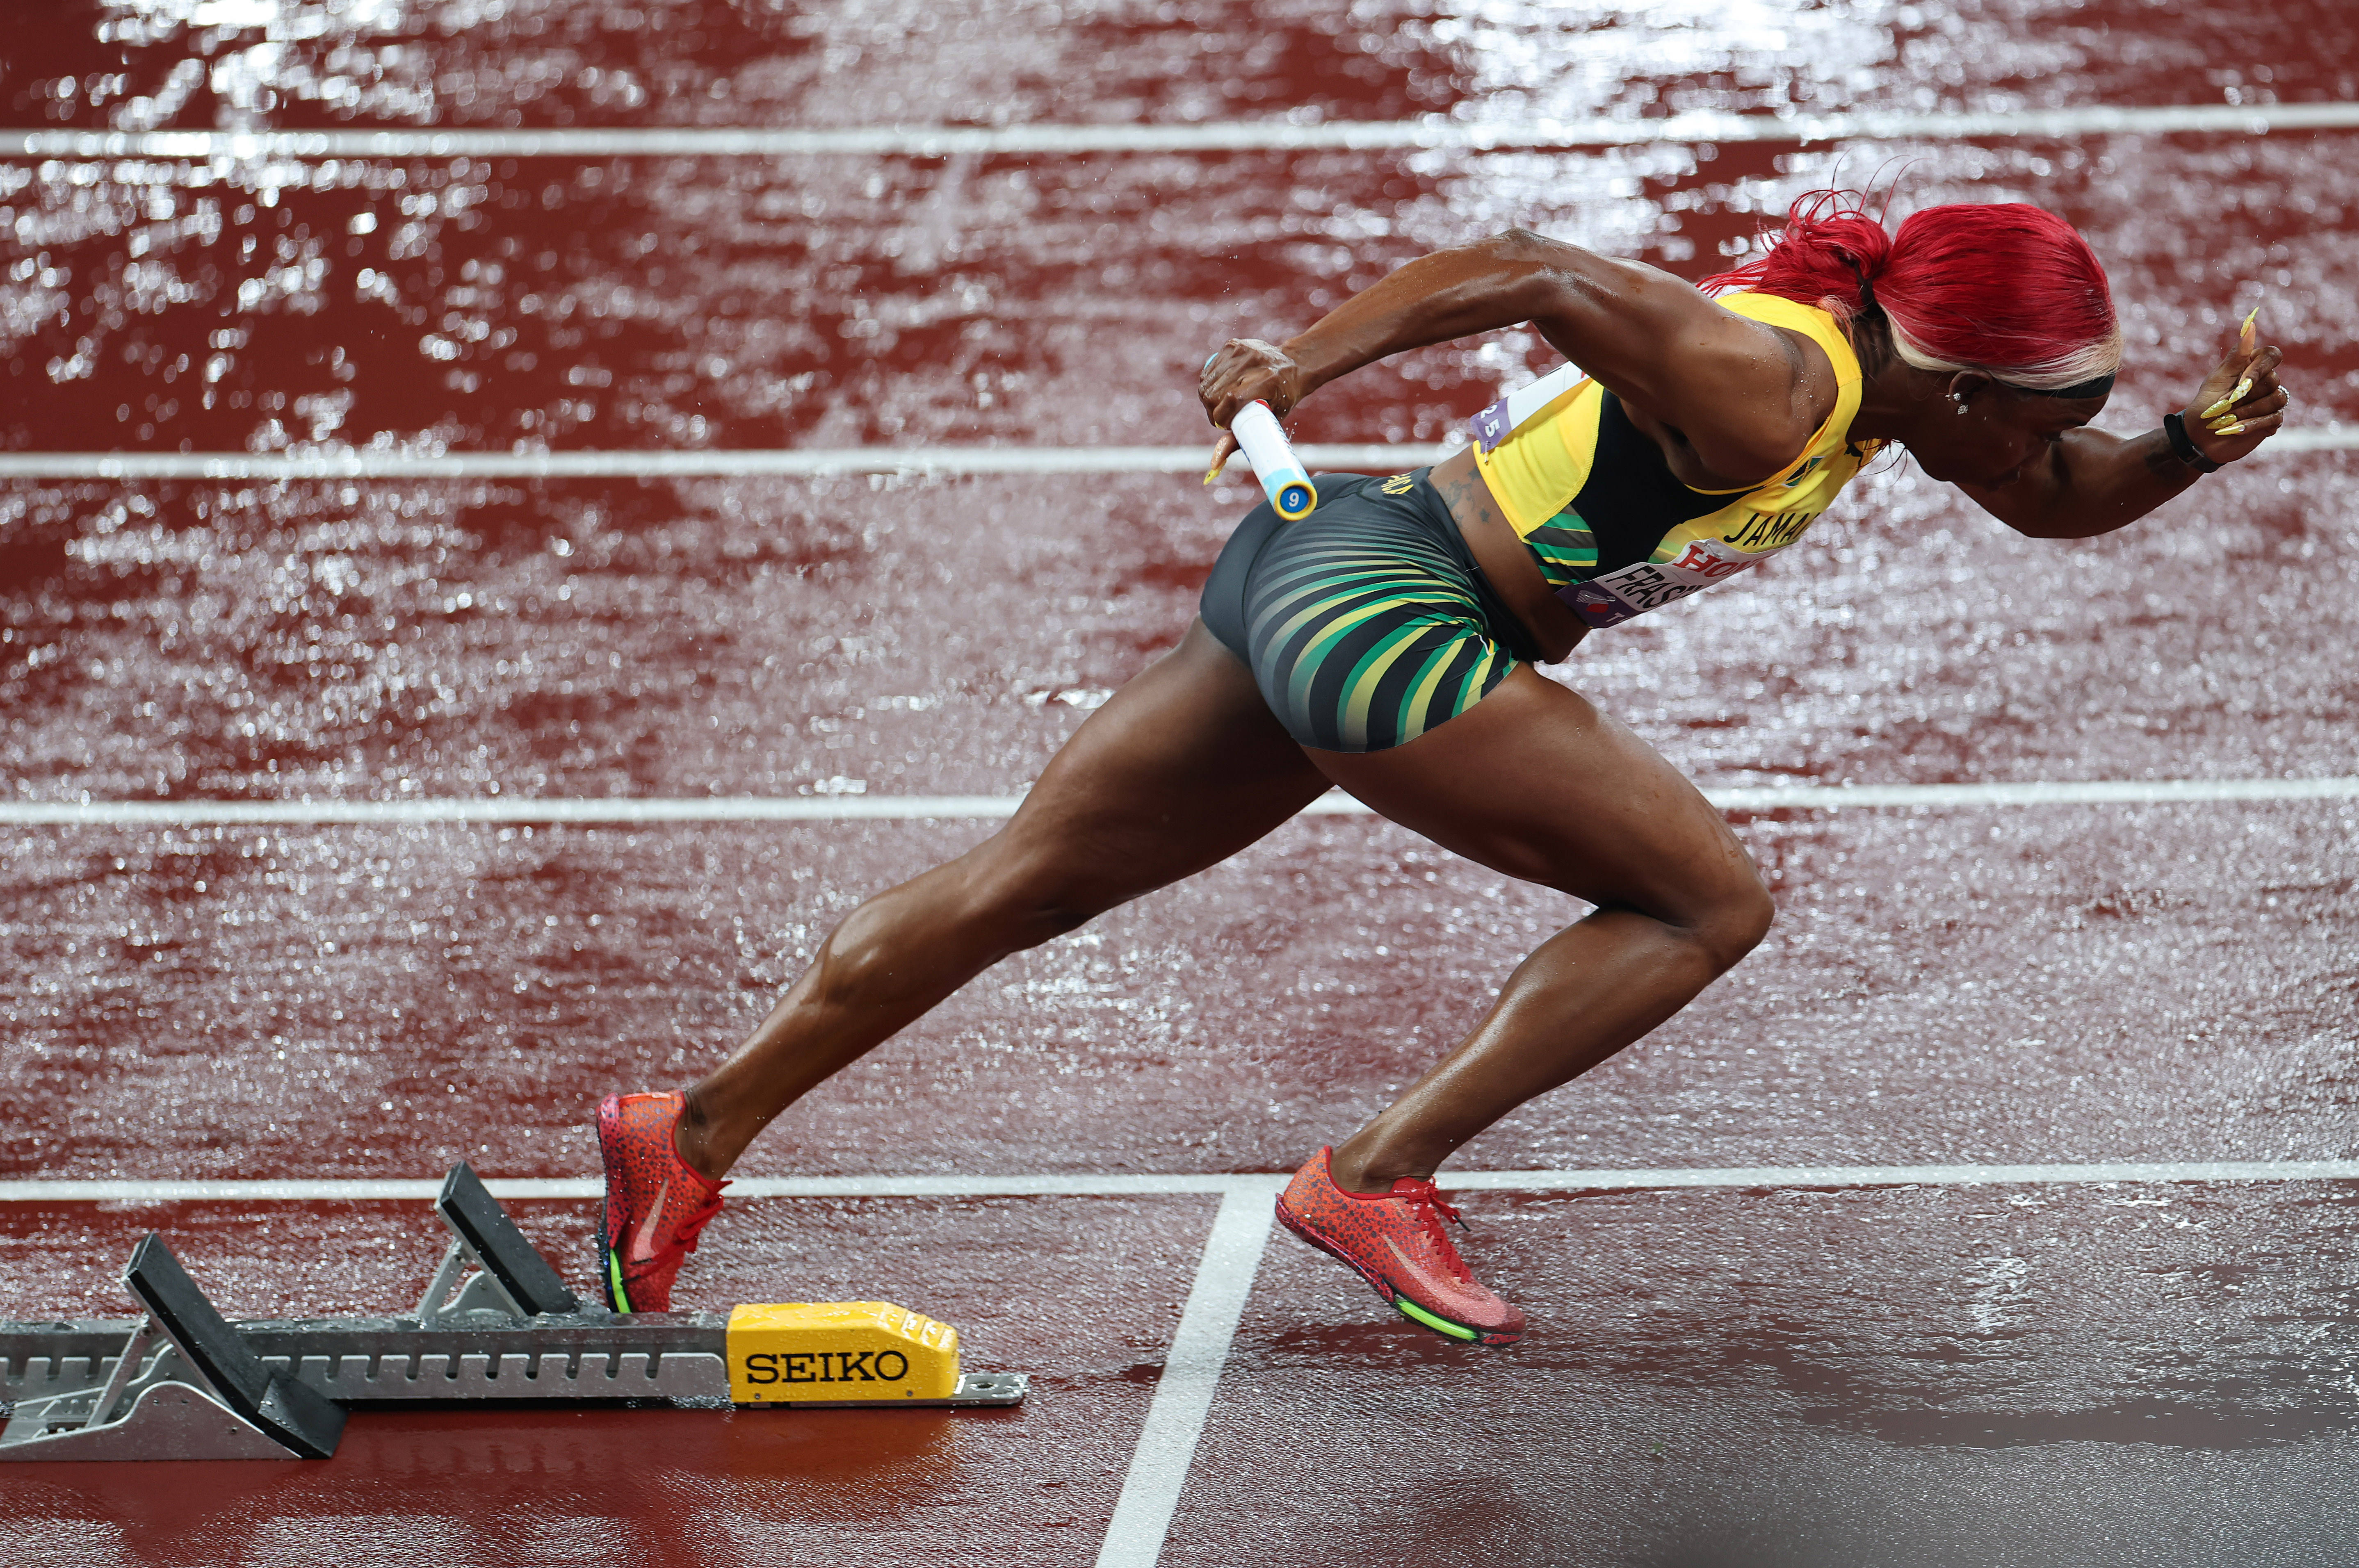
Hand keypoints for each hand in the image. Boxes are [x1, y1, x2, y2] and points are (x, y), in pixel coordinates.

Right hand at [1198, 338, 1305, 478]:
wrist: (1295, 363)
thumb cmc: (1284, 397)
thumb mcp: (1269, 420)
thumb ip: (1239, 440)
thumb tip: (1213, 465)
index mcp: (1267, 379)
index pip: (1231, 399)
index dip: (1221, 417)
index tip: (1225, 425)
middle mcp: (1253, 361)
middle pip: (1213, 393)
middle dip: (1212, 411)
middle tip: (1223, 417)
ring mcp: (1240, 350)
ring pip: (1206, 383)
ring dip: (1209, 399)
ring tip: (1222, 405)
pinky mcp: (1231, 344)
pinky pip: (1208, 371)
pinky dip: (1210, 384)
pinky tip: (1221, 389)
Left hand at [2181, 312, 2287, 464]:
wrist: (2197, 438)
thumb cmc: (2204, 406)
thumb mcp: (2217, 379)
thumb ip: (2237, 356)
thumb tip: (2250, 325)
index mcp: (2252, 367)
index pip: (2273, 355)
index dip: (2259, 369)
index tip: (2240, 383)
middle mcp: (2265, 382)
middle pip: (2273, 380)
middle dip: (2244, 396)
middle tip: (2223, 405)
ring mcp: (2270, 402)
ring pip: (2276, 399)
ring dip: (2247, 411)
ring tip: (2226, 419)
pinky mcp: (2271, 421)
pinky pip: (2274, 418)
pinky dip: (2251, 424)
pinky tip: (2233, 429)